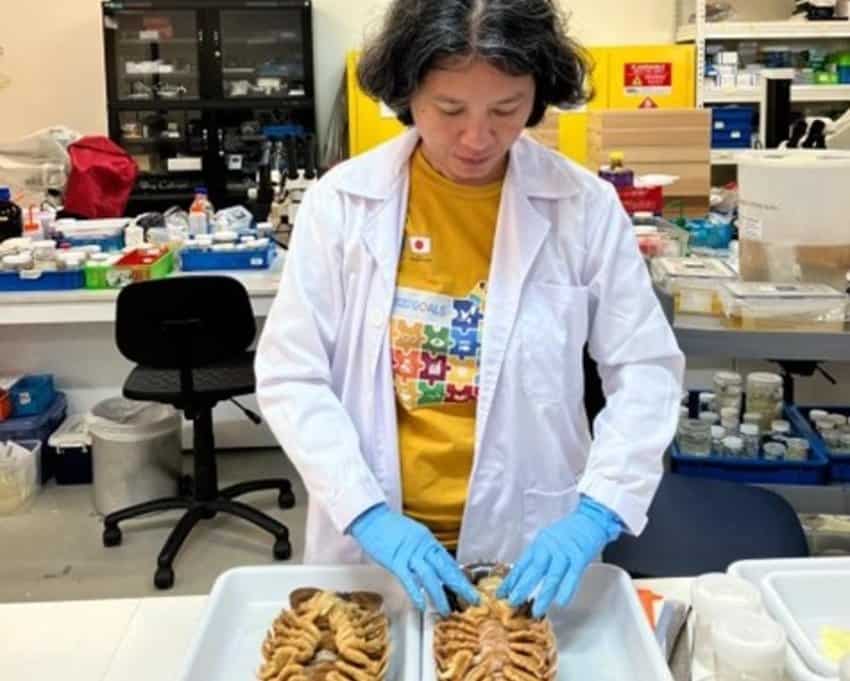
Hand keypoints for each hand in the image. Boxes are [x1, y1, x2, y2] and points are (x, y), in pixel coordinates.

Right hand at [348, 503, 478, 615]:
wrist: (371, 517)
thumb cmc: (388, 527)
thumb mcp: (412, 535)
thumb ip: (423, 548)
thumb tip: (432, 561)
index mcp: (428, 540)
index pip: (448, 560)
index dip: (459, 575)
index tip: (468, 587)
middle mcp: (423, 547)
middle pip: (445, 569)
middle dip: (460, 586)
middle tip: (472, 599)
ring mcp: (410, 554)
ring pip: (430, 577)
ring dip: (440, 595)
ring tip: (446, 610)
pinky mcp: (396, 561)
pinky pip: (408, 579)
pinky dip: (416, 593)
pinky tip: (422, 605)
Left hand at [497, 496, 622, 617]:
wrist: (590, 519)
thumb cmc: (568, 533)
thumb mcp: (548, 542)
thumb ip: (537, 558)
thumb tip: (521, 579)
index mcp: (539, 544)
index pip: (522, 564)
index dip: (511, 580)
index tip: (501, 594)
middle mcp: (549, 547)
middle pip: (534, 570)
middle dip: (522, 587)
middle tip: (512, 602)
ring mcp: (565, 552)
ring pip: (552, 575)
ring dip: (544, 594)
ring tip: (537, 610)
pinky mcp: (580, 556)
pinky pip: (573, 575)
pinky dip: (566, 589)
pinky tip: (561, 602)